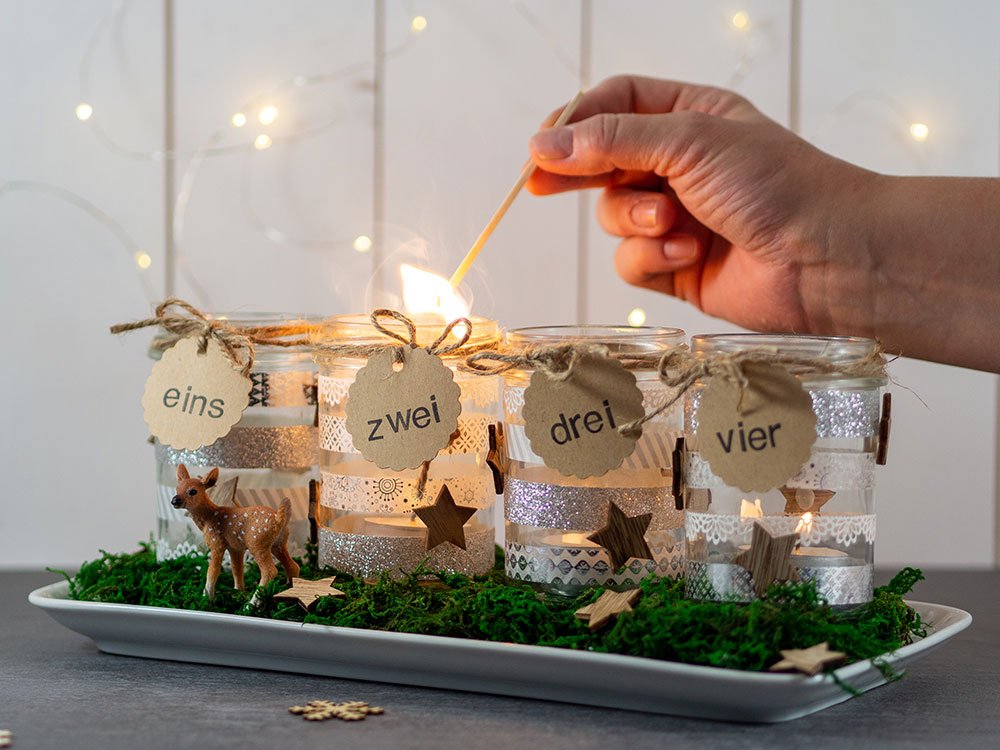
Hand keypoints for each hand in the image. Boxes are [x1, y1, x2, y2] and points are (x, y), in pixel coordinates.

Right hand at [527, 75, 873, 333]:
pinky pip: (630, 261)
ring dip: (635, 220)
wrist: (828, 258)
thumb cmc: (777, 184)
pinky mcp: (675, 266)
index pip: (616, 105)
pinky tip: (688, 254)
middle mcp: (679, 165)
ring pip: (612, 216)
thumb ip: (613, 141)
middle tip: (539, 185)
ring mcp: (676, 217)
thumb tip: (544, 145)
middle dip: (578, 173)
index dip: (575, 122)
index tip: (541, 145)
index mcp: (690, 117)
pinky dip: (652, 257)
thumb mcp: (691, 141)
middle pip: (602, 161)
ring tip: (673, 223)